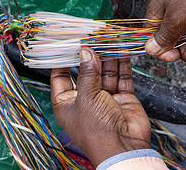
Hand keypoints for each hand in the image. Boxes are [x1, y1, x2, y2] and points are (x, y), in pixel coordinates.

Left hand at [51, 48, 150, 166]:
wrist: (124, 147)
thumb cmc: (97, 131)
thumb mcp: (86, 97)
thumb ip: (87, 72)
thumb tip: (86, 52)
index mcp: (67, 103)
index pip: (61, 77)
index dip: (64, 60)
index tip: (68, 44)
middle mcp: (86, 100)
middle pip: (86, 72)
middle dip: (90, 55)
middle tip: (93, 37)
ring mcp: (105, 98)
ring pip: (105, 72)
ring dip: (107, 56)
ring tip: (109, 39)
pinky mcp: (122, 98)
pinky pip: (121, 77)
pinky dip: (121, 64)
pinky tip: (121, 50)